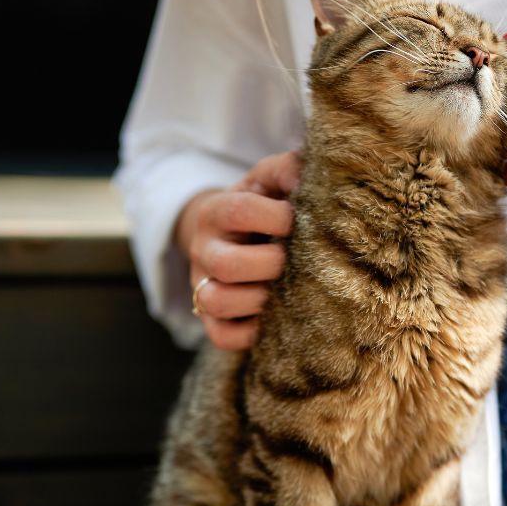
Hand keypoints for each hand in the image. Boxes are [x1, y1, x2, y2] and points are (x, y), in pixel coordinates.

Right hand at [175, 151, 300, 349]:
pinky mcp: (210, 319)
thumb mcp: (267, 180)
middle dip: (270, 264)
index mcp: (216, 211)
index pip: (239, 211)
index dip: (276, 217)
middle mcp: (204, 250)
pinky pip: (222, 336)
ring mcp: (202, 286)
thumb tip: (304, 176)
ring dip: (258, 300)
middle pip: (226, 264)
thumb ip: (286, 169)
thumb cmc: (261, 205)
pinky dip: (250, 333)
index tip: (297, 220)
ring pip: (216, 301)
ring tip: (284, 291)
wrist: (230, 235)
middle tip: (293, 261)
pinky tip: (273, 317)